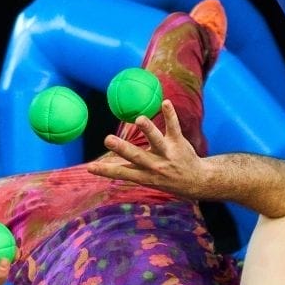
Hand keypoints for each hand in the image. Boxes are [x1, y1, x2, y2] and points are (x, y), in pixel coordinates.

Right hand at [86, 100, 210, 198]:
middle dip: (122, 148)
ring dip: (148, 129)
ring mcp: (168, 153)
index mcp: (144, 175)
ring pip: (157, 141)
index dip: (106, 171)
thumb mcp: (144, 179)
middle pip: (137, 156)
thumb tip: (95, 168)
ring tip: (139, 119)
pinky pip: (173, 127)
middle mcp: (155, 166)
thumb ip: (124, 169)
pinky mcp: (178, 142)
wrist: (195, 182)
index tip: (90, 168)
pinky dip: (170, 115)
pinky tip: (165, 102)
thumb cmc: (163, 178)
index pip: (122, 173)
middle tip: (108, 140)